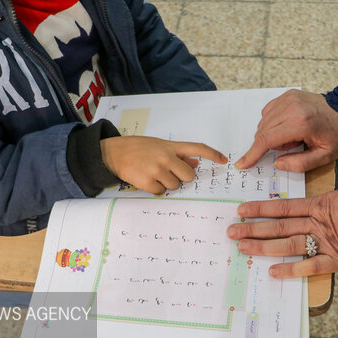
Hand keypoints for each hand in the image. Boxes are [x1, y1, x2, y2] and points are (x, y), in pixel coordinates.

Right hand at [101, 136, 226, 193]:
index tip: (224, 160)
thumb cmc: (138, 148)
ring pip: (175, 186)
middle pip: (189, 175)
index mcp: (170, 146)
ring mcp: (156, 169)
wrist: (114, 152)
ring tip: (153, 174)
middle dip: (182, 178)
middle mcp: (166, 157)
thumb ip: (178, 154)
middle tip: (169, 173)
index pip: (197, 148)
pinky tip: (146, 180)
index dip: (212, 154)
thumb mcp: (159, 145)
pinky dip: (155, 189)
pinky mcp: (146, 181)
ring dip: (167, 184)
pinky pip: (160, 192)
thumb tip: (196, 163)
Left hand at [226, 183, 337, 277]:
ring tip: (242, 247)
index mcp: (319, 206)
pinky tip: (272, 271)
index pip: (282, 208)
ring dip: (263, 245)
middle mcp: (317, 223)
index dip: (260, 209)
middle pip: (278, 226)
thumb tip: (314, 213)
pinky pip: (311, 265)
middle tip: (231, 231)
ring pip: (288, 243)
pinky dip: (292, 269)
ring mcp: (326, 241)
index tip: (241, 210)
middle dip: (252, 228)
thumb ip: (328, 208)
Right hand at [235, 89, 337, 171]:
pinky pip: (268, 112)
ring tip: (293, 136)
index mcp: (301, 123)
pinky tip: (288, 126)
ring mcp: (288, 99)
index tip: (242, 164)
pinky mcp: (287, 95)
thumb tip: (277, 164)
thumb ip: (299, 164)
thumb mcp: (324, 156)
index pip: (267, 140)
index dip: (252, 154)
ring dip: (272, 134)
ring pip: (263, 122)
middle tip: (292, 146)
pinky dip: (273, 123)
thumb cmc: (337, 134)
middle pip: (262, 131)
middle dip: (269, 145)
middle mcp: (291, 108)